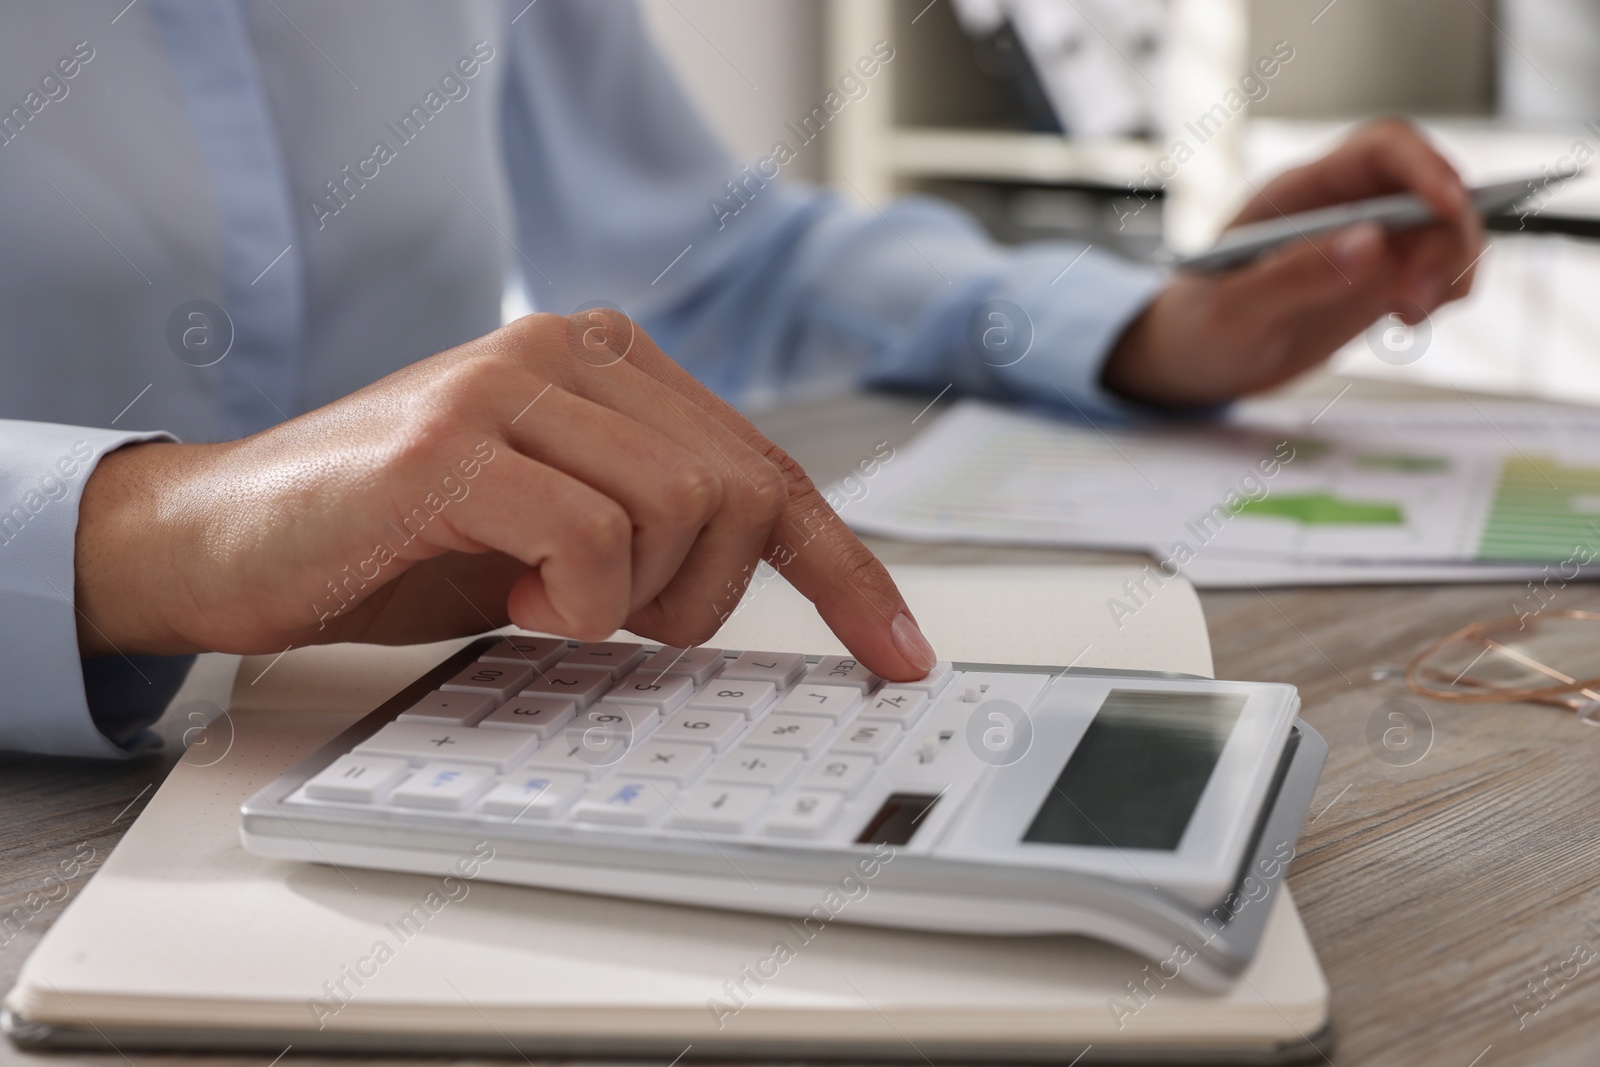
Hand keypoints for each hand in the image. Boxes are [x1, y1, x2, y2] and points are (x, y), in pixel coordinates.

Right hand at [74, 311, 938, 679]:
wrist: (226, 536)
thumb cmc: (399, 542)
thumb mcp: (561, 535)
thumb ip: (656, 531)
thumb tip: (760, 587)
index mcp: (611, 364)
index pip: (771, 473)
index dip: (849, 574)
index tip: (899, 653)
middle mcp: (572, 350)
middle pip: (742, 493)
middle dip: (702, 596)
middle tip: (617, 623)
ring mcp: (511, 383)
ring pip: (681, 510)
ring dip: (629, 601)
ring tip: (543, 599)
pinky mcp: (454, 440)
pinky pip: (593, 537)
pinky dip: (573, 601)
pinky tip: (512, 593)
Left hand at [1103, 119, 1482, 407]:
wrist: (1191, 366)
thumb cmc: (1194, 330)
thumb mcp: (1230, 312)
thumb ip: (1294, 277)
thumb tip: (1372, 243)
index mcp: (1298, 192)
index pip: (1380, 149)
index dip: (1426, 166)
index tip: (1451, 206)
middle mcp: (1341, 207)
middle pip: (1428, 190)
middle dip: (1444, 237)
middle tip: (1419, 298)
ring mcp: (1366, 244)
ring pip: (1445, 231)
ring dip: (1450, 268)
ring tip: (1409, 317)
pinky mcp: (1379, 282)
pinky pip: (1438, 271)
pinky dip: (1445, 291)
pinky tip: (1407, 322)